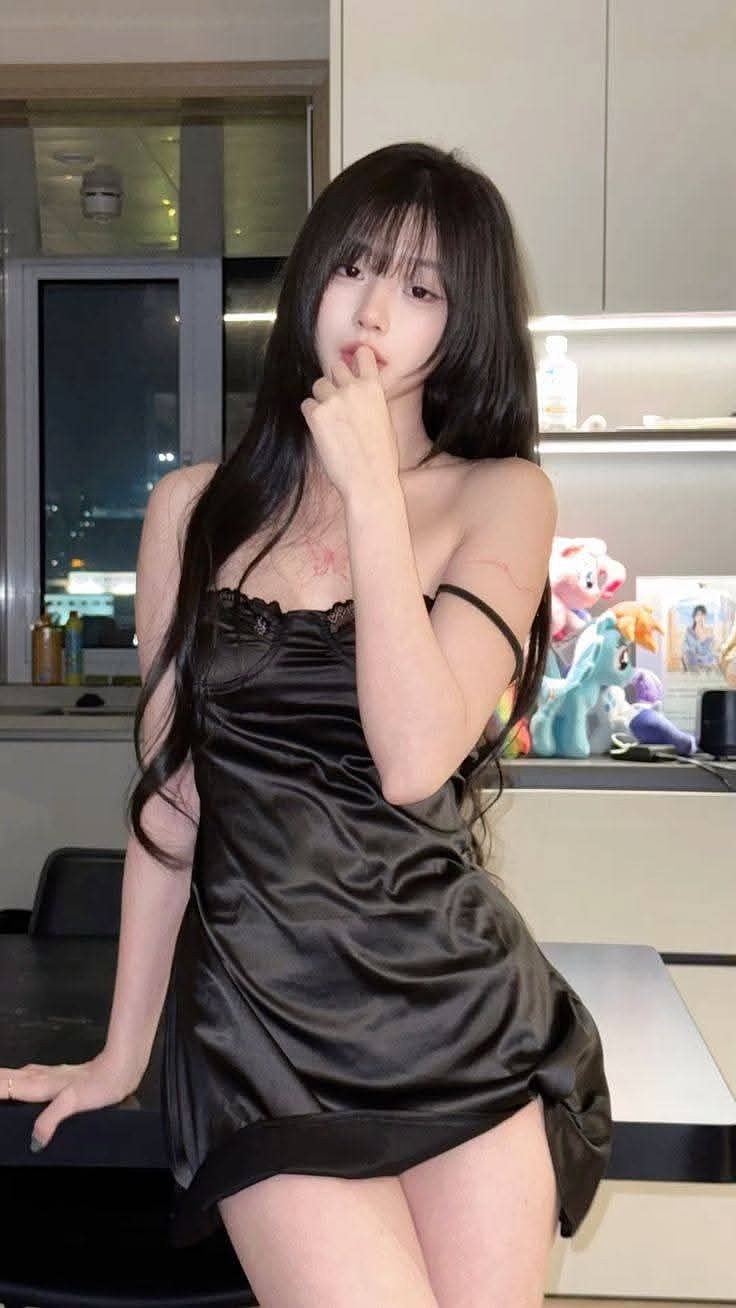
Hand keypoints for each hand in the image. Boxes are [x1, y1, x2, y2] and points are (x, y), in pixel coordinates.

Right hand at [1, 1051, 143, 1149]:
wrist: (119, 1069)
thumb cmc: (97, 1085)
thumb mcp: (72, 1103)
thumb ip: (50, 1119)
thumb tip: (34, 1142)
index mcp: (39, 1084)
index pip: (6, 1085)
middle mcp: (41, 1076)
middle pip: (8, 1077)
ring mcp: (50, 1074)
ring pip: (18, 1074)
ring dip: (4, 1078)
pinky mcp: (60, 1076)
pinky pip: (30, 1075)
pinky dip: (18, 1078)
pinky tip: (22, 1080)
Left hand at [300, 345, 399, 501]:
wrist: (369, 479)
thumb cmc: (381, 457)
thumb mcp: (384, 420)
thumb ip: (371, 401)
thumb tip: (360, 396)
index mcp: (374, 388)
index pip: (363, 355)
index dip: (356, 360)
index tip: (353, 368)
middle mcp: (353, 388)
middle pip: (336, 367)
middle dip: (335, 382)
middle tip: (338, 404)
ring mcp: (333, 399)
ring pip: (318, 385)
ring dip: (321, 399)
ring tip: (330, 422)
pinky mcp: (316, 414)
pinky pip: (307, 405)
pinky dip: (311, 416)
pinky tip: (322, 432)